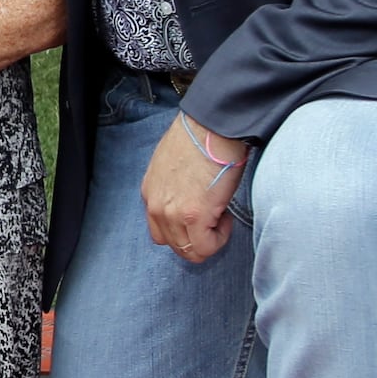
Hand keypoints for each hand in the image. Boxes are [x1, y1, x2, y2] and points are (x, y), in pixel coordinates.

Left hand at [139, 114, 247, 264]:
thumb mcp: (173, 165)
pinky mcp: (193, 216)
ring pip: (190, 251)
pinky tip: (225, 216)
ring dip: (209, 238)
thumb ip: (174, 189)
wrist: (212, 126)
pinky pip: (205, 247)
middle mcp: (156, 206)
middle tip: (214, 217)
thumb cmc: (201, 137)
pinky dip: (219, 238)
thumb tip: (191, 200)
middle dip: (198, 237)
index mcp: (151, 193)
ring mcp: (172, 214)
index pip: (160, 230)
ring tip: (221, 215)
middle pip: (174, 245)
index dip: (185, 228)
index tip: (202, 215)